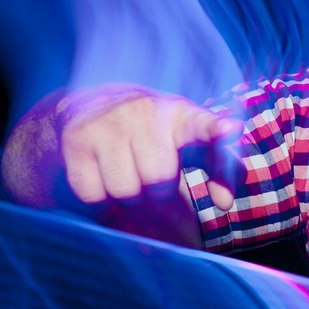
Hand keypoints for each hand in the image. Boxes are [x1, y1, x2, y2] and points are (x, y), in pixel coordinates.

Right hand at [55, 84, 242, 211]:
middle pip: (159, 180)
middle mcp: (146, 112)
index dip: (217, 129)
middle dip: (157, 191)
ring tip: (128, 174)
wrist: (91, 104)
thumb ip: (218, 168)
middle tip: (150, 174)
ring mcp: (109, 122)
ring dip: (128, 196)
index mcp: (182, 115)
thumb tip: (225, 203)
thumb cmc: (156, 132)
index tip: (230, 128)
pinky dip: (99, 198)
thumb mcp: (191, 140)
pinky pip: (93, 193)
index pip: (203, 124)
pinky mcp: (77, 138)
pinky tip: (101, 175)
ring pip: (125, 190)